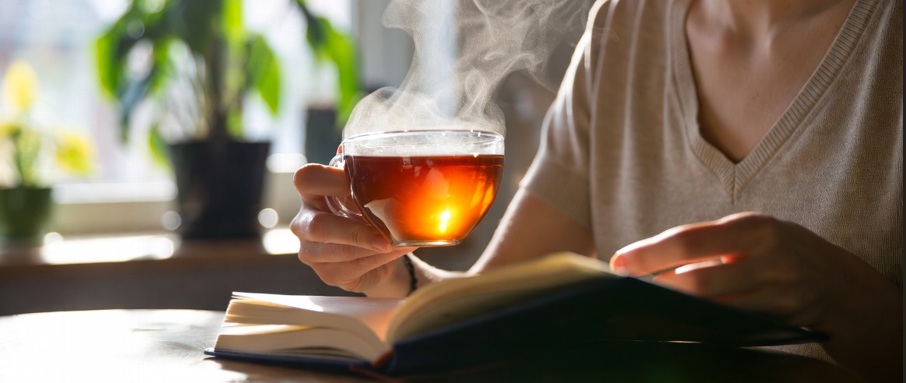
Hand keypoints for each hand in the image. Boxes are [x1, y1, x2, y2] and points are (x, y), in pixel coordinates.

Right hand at [291, 164, 415, 296]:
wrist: (379, 252)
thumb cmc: (368, 214)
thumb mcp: (367, 193)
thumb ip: (366, 177)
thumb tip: (373, 159)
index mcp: (311, 194)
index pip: (306, 179)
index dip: (332, 180)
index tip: (360, 183)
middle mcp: (304, 223)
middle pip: (318, 227)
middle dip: (355, 232)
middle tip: (385, 235)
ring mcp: (311, 251)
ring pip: (340, 251)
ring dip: (372, 247)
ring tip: (399, 241)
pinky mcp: (327, 273)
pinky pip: (353, 267)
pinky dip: (379, 259)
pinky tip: (396, 250)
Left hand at [609, 212, 901, 381]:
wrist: (839, 282)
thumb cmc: (775, 251)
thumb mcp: (748, 235)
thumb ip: (705, 246)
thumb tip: (646, 263)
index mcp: (753, 228)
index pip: (690, 240)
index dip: (650, 253)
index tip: (617, 263)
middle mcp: (768, 258)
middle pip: (700, 282)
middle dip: (656, 291)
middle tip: (623, 295)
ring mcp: (778, 294)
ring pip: (715, 311)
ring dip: (674, 314)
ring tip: (640, 313)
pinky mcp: (781, 321)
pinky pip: (731, 328)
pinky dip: (700, 328)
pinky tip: (675, 327)